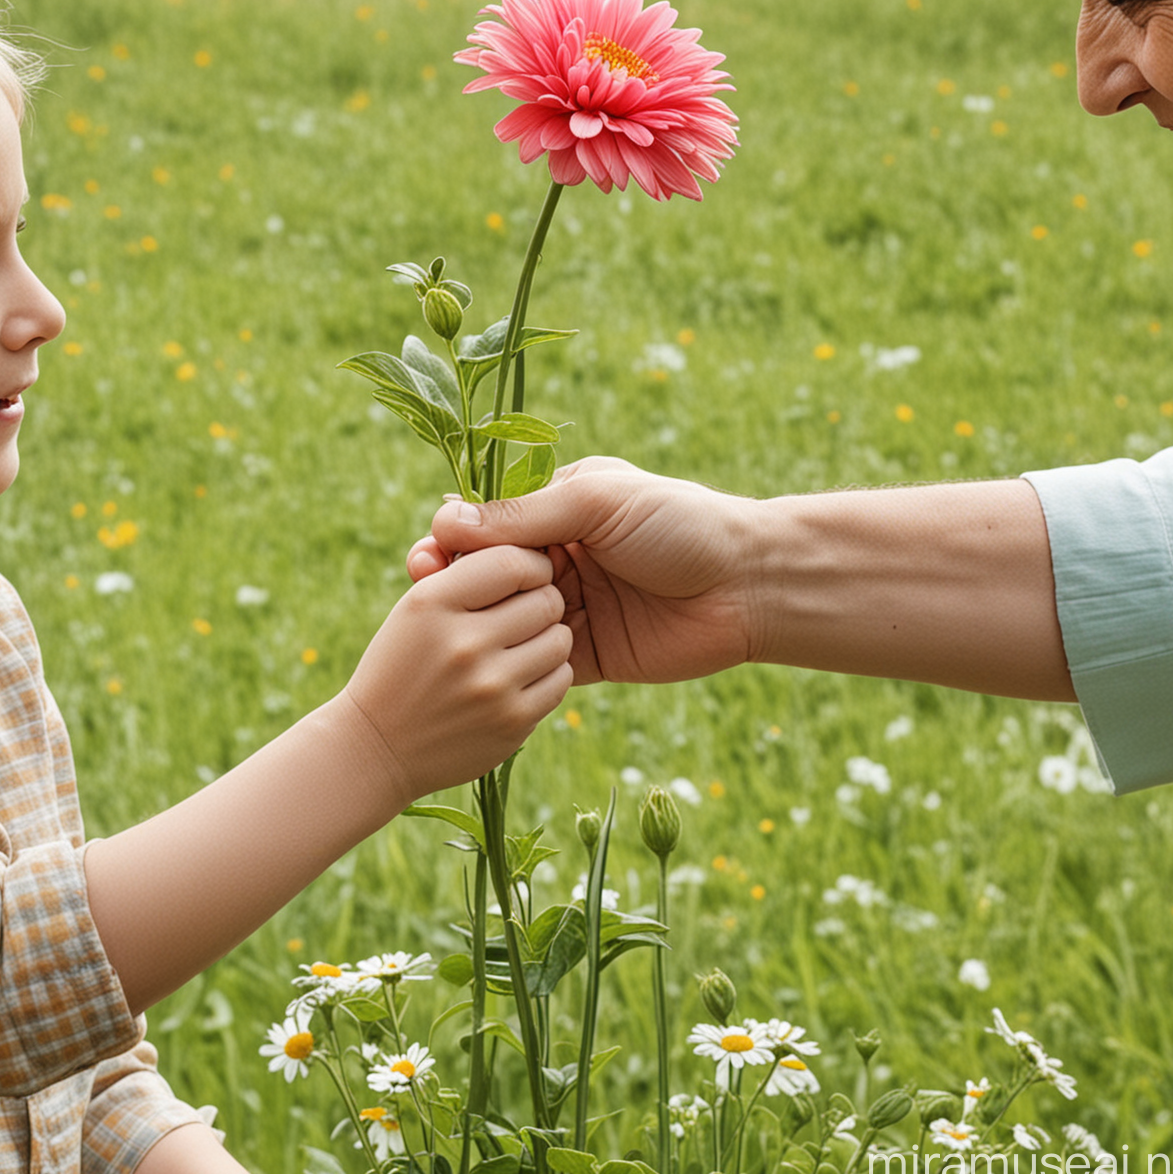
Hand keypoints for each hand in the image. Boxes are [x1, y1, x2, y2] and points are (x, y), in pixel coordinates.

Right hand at [345, 544, 572, 798]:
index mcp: (432, 603)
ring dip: (549, 636)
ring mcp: (489, 687)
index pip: (511, 561)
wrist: (375, 749)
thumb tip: (494, 525)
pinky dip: (549, 674)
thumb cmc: (398, 664)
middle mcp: (462, 644)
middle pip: (543, 598)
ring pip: (559, 638)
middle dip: (542, 597)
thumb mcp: (416, 606)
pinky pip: (560, 679)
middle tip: (524, 608)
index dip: (528, 560)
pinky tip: (523, 675)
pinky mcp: (511, 723)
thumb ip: (458, 567)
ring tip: (524, 642)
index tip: (524, 570)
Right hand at [410, 456, 757, 685]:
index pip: (494, 523)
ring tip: (450, 633)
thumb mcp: (599, 503)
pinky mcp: (590, 654)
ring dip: (480, 625)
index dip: (457, 539)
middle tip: (421, 593)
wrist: (750, 587)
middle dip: (457, 583)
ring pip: (509, 618)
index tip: (424, 556)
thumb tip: (446, 520)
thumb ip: (525, 514)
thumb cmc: (680, 525)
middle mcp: (564, 556)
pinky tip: (478, 670)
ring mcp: (575, 607)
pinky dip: (511, 665)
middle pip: (493, 573)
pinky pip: (537, 662)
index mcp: (564, 508)